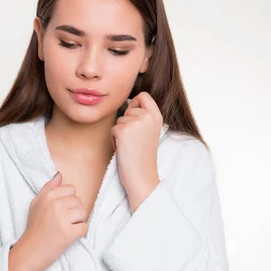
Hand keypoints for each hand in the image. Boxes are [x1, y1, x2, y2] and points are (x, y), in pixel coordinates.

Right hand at [12, 172, 87, 270]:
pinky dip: (79, 233)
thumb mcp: (36, 204)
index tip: (60, 210)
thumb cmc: (34, 228)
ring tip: (66, 227)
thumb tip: (60, 175)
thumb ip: (49, 188)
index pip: (71, 189)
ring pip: (84, 213)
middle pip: (79, 201)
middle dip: (74, 211)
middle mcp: (55, 205)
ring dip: (78, 221)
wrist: (30, 251)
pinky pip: (84, 227)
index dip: (68, 200)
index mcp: (48, 196)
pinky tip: (69, 236)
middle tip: (62, 222)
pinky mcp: (68, 233)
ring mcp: (62, 219)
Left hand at [110, 91, 162, 211]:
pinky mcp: (123, 130)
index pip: (143, 95)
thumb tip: (128, 103)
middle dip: (126, 122)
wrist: (141, 175)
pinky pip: (112, 129)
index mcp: (157, 116)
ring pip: (119, 119)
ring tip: (130, 145)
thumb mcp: (149, 131)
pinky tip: (124, 149)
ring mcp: (136, 122)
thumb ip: (143, 116)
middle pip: (128, 107)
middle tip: (134, 140)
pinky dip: (114, 139)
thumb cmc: (142, 156)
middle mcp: (148, 116)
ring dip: (120, 132)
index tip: (135, 118)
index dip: (135, 103)